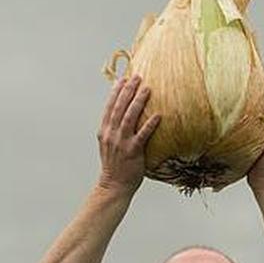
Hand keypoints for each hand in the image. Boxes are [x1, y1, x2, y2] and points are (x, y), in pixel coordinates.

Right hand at [97, 74, 160, 194]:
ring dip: (138, 102)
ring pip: (129, 117)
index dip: (116, 92)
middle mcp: (111, 134)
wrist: (113, 186)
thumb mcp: (109, 145)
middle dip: (128, 90)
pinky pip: (142, 135)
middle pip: (119, 107)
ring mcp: (121, 142)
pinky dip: (150, 124)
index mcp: (105, 131)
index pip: (109, 107)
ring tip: (147, 89)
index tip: (123, 78)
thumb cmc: (115, 166)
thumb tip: (125, 117)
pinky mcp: (132, 151)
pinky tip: (158, 115)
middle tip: (137, 77)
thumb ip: (115, 131)